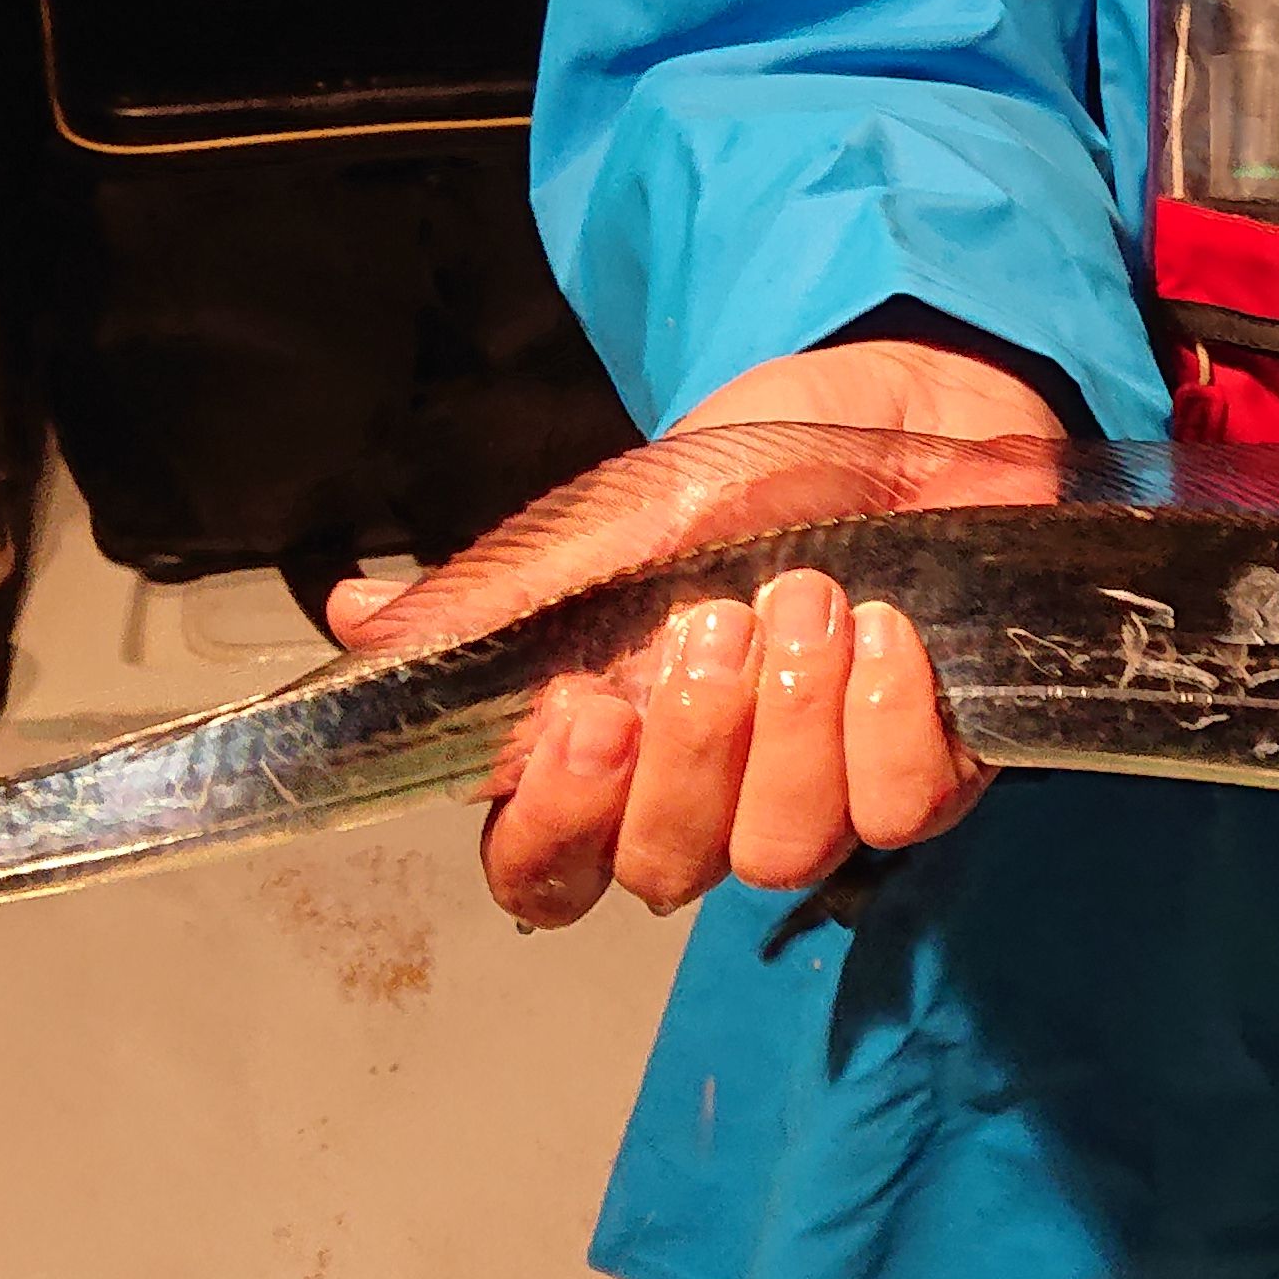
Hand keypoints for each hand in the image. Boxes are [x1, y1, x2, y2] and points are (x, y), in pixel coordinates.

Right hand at [321, 338, 1063, 927]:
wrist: (899, 406)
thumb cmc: (751, 470)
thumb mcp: (615, 517)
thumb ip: (496, 592)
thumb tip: (353, 621)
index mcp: (610, 749)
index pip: (543, 872)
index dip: (555, 825)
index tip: (589, 716)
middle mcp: (709, 795)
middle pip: (667, 870)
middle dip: (694, 746)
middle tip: (718, 618)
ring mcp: (820, 793)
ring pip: (784, 850)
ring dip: (795, 716)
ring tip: (811, 596)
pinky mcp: (926, 769)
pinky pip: (901, 810)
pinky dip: (888, 717)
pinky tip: (891, 630)